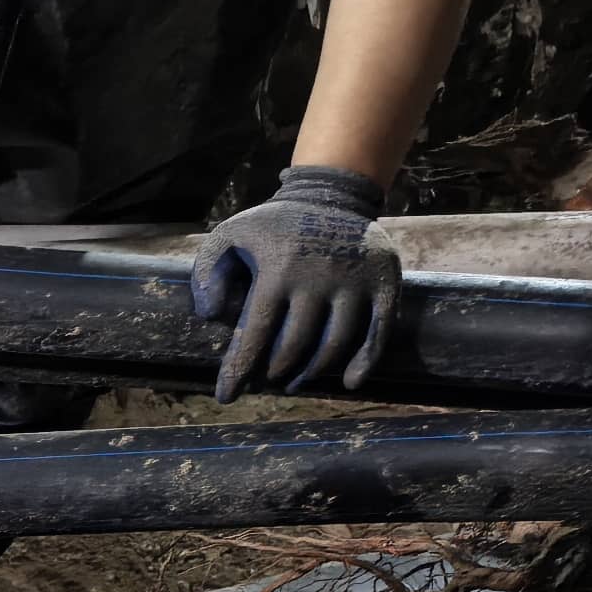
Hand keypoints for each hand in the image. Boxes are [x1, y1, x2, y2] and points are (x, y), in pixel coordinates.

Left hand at [191, 168, 399, 401]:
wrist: (332, 195)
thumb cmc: (274, 226)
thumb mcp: (230, 235)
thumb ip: (207, 272)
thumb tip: (210, 316)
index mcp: (278, 271)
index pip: (257, 334)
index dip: (239, 369)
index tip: (227, 396)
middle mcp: (318, 278)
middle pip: (295, 345)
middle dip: (275, 371)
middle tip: (266, 381)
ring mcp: (354, 280)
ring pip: (335, 343)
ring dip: (312, 371)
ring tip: (294, 382)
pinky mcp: (384, 280)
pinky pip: (379, 329)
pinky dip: (366, 360)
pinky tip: (350, 382)